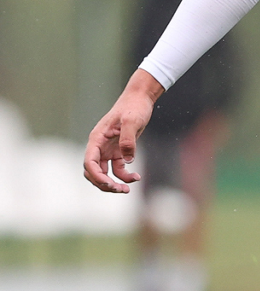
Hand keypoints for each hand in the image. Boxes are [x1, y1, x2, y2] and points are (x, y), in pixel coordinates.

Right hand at [83, 69, 163, 193]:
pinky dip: (125, 176)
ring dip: (113, 184)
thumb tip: (127, 160)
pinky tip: (136, 177)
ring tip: (127, 190)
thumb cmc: (134, 107)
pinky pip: (117, 169)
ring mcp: (108, 150)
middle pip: (93, 171)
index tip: (109, 184)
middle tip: (120, 190)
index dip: (96, 176)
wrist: (140, 99)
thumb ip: (128, 139)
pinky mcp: (118, 152)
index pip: (89, 162)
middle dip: (104, 184)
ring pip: (104, 173)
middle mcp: (99, 146)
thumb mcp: (132, 120)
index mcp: (97, 138)